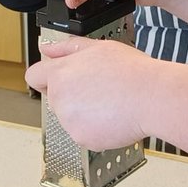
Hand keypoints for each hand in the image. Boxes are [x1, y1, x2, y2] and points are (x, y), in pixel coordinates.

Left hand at [25, 37, 152, 148]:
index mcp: (61, 73)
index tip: (60, 79)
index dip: (46, 77)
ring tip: (110, 103)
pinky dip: (96, 129)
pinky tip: (113, 117)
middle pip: (55, 98)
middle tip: (99, 90)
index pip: (34, 76)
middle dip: (72, 95)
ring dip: (85, 113)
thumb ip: (68, 48)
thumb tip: (49, 49)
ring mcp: (69, 121)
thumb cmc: (132, 71)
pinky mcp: (82, 138)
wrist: (153, 98)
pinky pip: (83, 133)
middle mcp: (60, 98)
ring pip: (70, 117)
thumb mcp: (100, 48)